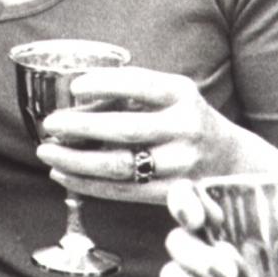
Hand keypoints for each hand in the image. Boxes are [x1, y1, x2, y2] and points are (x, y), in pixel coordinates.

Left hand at [37, 66, 277, 204]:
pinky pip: (123, 191)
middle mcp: (186, 128)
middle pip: (125, 129)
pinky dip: (87, 184)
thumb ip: (127, 94)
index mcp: (182, 95)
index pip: (140, 85)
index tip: (73, 87)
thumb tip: (72, 107)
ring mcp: (181, 163)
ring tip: (46, 152)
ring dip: (75, 160)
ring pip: (120, 164)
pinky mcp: (173, 192)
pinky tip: (62, 173)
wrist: (231, 159)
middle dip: (80, 127)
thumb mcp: (167, 95)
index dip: (103, 84)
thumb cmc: (181, 119)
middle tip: (50, 124)